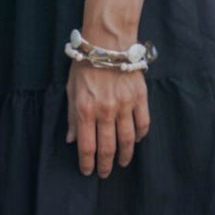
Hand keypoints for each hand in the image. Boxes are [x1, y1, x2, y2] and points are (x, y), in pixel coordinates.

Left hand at [65, 61, 150, 178]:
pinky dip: (140, 136)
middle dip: (106, 165)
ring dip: (125, 155)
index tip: (88, 171)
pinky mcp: (140, 98)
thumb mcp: (71, 90)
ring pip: (127, 140)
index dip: (87, 163)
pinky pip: (143, 124)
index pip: (87, 146)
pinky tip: (135, 141)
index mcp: (86, 110)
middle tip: (105, 173)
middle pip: (108, 148)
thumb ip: (72, 117)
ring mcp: (125, 105)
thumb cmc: (86, 64)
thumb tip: (72, 140)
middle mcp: (106, 111)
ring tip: (122, 162)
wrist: (108, 41)